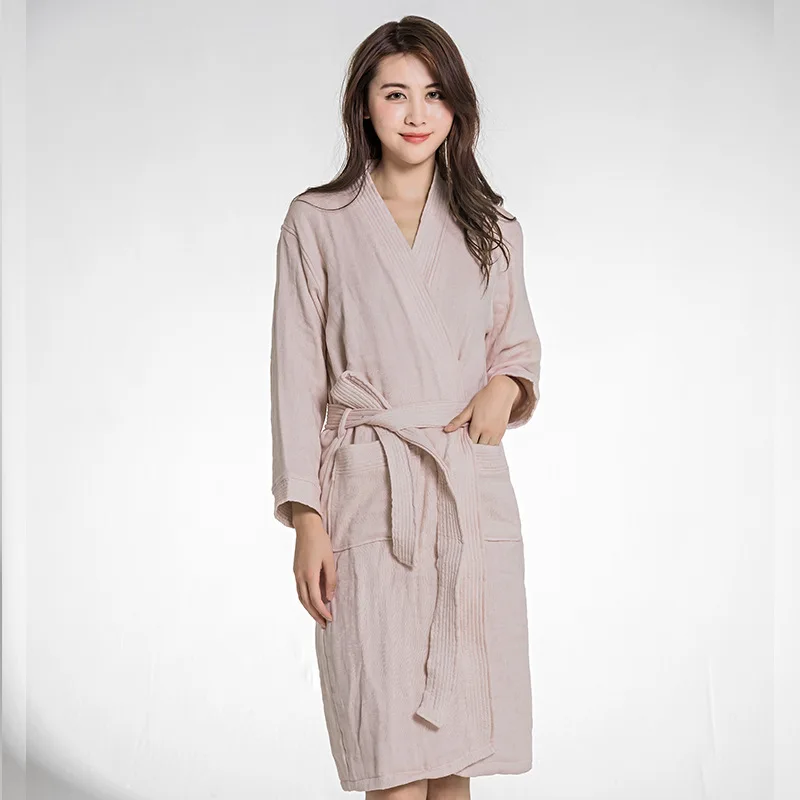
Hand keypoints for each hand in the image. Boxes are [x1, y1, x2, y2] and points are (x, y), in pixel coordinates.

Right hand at [292, 503, 335, 628]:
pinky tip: (313, 601)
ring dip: (309, 609)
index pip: (315, 600)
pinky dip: (306, 599)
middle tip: (324, 624)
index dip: (323, 611)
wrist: (306, 527)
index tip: (330, 619)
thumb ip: (330, 579)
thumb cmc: (320, 541)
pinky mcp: (296, 570)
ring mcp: (296, 574)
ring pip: (301, 597)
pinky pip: (300, 590)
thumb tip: (330, 597)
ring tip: (319, 617)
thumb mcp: (329, 560)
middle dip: (315, 615)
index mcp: (308, 574)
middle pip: (305, 602)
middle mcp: (299, 577)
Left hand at [442, 375, 520, 443]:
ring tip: (479, 438)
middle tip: (471, 437)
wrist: (502, 391)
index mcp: (477, 426)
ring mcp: (496, 432)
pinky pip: (496, 444)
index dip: (466, 439)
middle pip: (479, 445)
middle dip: (474, 443)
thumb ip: (458, 420)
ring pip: (488, 447)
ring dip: (483, 444)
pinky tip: (486, 437)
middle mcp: (488, 432)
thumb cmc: (484, 397)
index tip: (464, 436)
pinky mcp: (503, 431)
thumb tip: (446, 430)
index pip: (470, 441)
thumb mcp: (469, 408)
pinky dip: (490, 443)